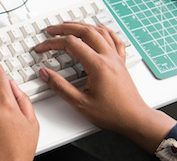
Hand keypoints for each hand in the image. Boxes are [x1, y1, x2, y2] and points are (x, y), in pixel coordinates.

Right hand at [33, 22, 175, 150]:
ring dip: (82, 25)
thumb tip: (45, 73)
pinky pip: (114, 39)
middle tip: (51, 30)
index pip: (71, 44)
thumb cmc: (112, 114)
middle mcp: (108, 58)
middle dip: (65, 28)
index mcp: (98, 66)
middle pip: (85, 31)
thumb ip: (60, 87)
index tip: (42, 48)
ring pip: (99, 32)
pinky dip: (104, 30)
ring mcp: (116, 58)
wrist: (134, 119)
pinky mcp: (120, 62)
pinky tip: (100, 28)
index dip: (52, 43)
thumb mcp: (80, 103)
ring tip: (69, 25)